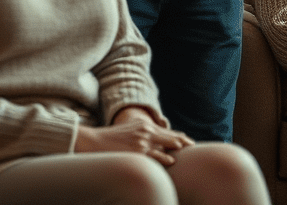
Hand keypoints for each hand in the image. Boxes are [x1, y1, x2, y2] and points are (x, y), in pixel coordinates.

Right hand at [74, 107, 193, 165]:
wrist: (92, 141)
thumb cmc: (111, 138)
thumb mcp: (130, 129)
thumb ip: (143, 132)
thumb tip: (155, 138)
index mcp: (145, 125)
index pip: (168, 131)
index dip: (180, 137)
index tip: (189, 141)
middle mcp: (146, 131)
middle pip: (171, 137)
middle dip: (184, 142)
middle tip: (194, 147)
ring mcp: (142, 141)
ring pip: (166, 146)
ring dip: (177, 150)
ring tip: (187, 153)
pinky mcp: (137, 151)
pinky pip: (155, 156)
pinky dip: (165, 158)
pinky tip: (172, 161)